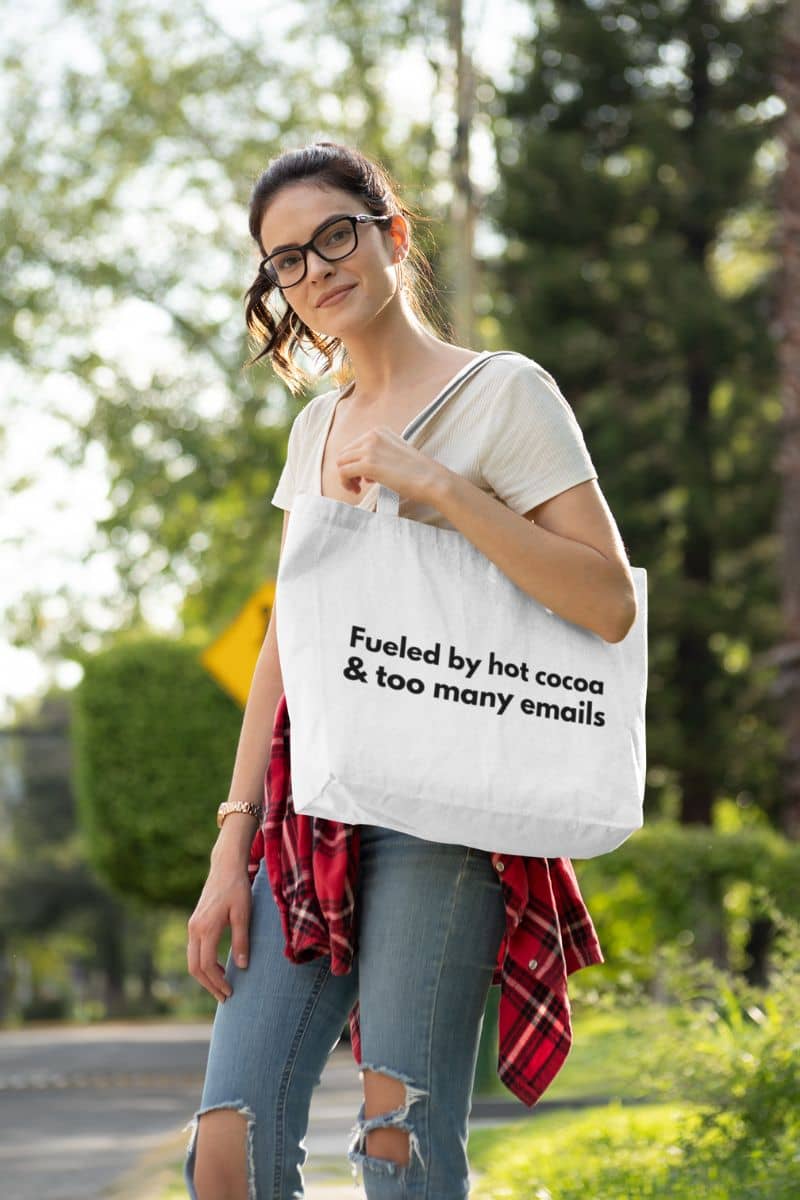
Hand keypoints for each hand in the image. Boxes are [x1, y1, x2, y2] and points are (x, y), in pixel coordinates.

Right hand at [186, 863, 252, 1003]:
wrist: (226, 867)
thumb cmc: (237, 889)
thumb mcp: (243, 914)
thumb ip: (241, 940)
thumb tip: (242, 967)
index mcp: (206, 928)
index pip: (206, 965)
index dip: (217, 982)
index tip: (230, 992)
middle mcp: (194, 929)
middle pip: (194, 967)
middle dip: (209, 985)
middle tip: (225, 997)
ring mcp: (192, 926)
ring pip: (192, 960)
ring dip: (206, 976)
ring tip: (223, 986)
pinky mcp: (195, 922)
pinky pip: (195, 950)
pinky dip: (204, 963)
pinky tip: (220, 967)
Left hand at [335, 426, 446, 504]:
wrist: (431, 479)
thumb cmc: (417, 472)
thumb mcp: (395, 454)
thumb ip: (378, 455)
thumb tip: (362, 471)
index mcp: (379, 431)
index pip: (353, 446)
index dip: (355, 463)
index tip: (364, 477)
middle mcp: (372, 436)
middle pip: (344, 453)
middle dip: (348, 470)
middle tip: (359, 485)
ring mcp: (369, 449)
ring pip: (340, 462)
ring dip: (346, 477)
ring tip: (357, 489)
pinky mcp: (368, 464)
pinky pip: (343, 472)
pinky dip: (345, 483)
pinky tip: (357, 491)